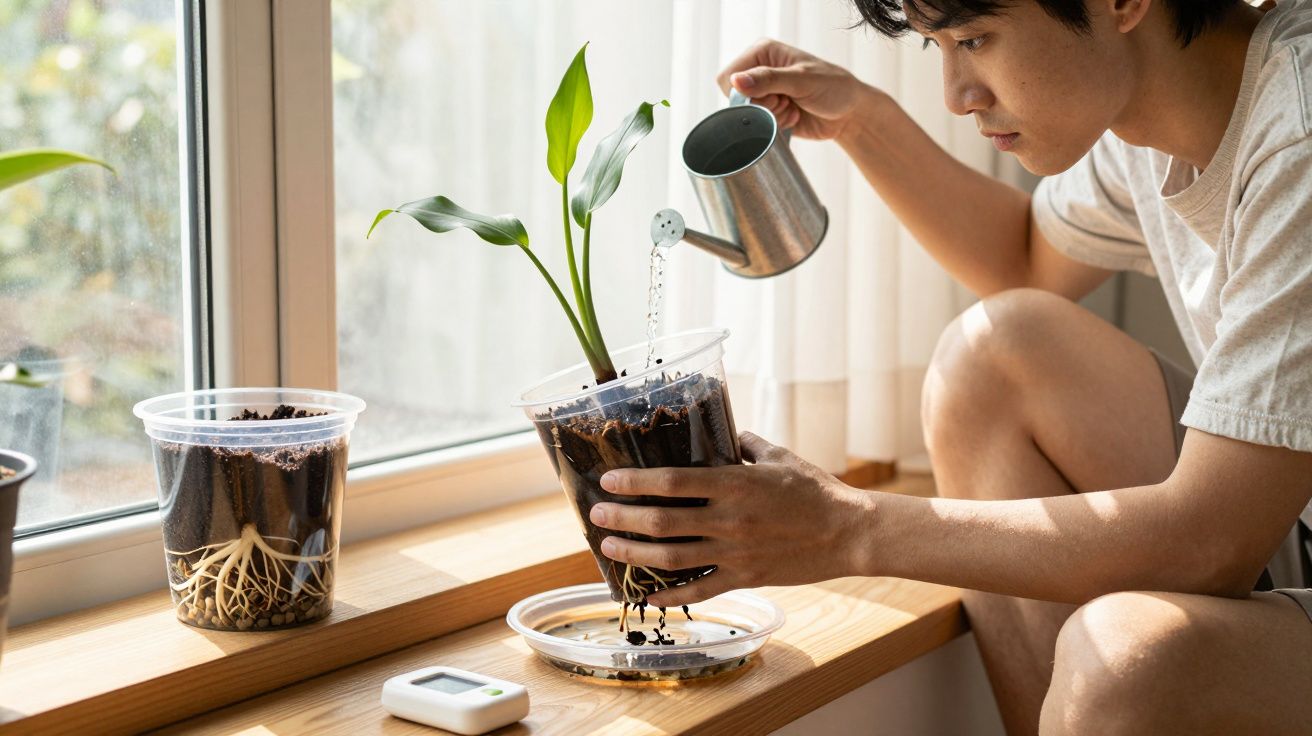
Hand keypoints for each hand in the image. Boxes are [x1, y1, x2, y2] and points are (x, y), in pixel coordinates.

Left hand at [590, 431, 872, 606]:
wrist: (849, 533)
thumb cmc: (816, 490)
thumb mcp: (779, 456)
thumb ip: (746, 445)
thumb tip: (725, 435)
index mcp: (735, 483)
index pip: (672, 482)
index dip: (635, 482)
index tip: (609, 480)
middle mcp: (729, 520)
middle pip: (662, 522)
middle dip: (623, 520)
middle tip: (597, 516)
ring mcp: (735, 553)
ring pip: (672, 559)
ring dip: (635, 555)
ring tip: (610, 548)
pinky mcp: (745, 577)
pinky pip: (700, 590)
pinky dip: (670, 595)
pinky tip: (647, 595)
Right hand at [716, 38, 866, 141]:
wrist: (850, 113)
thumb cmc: (833, 88)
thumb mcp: (802, 80)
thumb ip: (769, 80)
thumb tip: (736, 80)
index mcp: (762, 53)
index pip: (729, 77)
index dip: (745, 94)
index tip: (774, 94)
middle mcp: (759, 71)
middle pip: (735, 100)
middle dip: (762, 108)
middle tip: (786, 101)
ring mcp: (764, 93)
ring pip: (746, 116)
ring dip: (771, 118)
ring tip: (793, 108)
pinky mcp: (769, 112)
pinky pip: (758, 127)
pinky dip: (776, 126)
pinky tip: (793, 117)